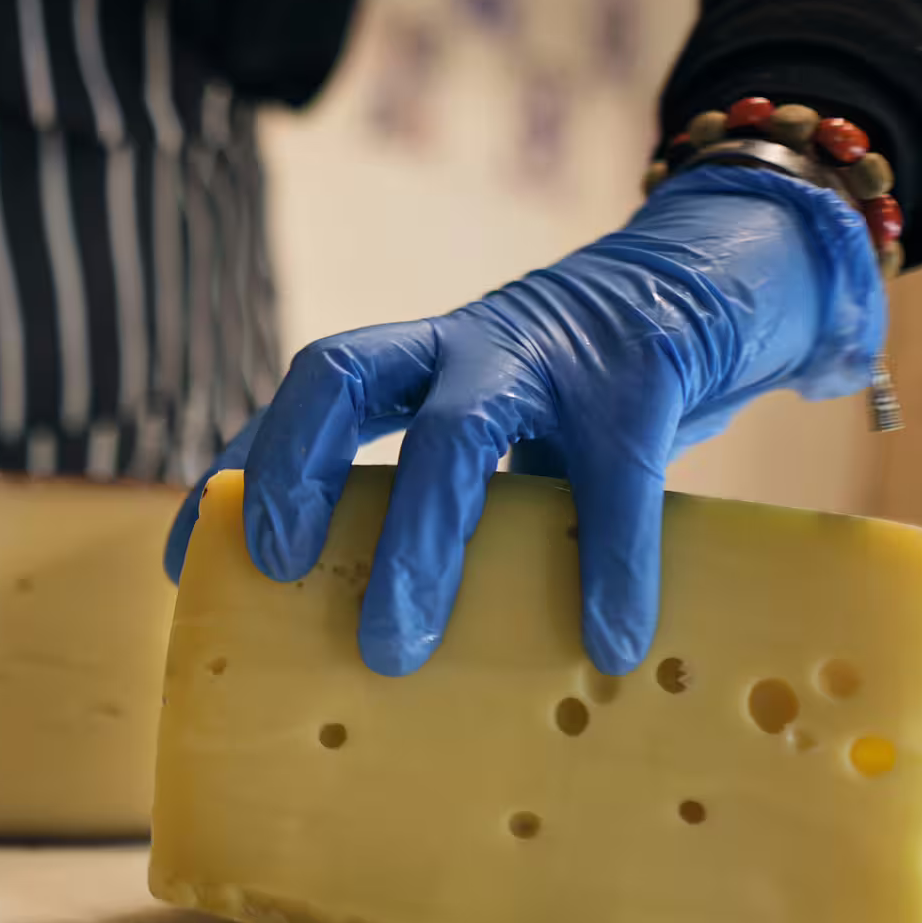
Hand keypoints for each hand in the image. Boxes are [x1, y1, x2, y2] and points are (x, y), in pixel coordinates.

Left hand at [165, 166, 885, 676]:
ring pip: (455, 432)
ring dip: (414, 541)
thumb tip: (408, 643)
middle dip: (291, 473)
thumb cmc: (601, 393)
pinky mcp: (647, 368)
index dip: (239, 475)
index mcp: (421, 361)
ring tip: (393, 648)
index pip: (302, 405)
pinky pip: (617, 474)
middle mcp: (464, 343)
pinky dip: (608, 561)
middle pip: (339, 377)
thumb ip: (466, 502)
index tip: (189, 563)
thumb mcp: (515, 433)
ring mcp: (552, 351)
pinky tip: (609, 640)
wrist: (732, 274)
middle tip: (274, 571)